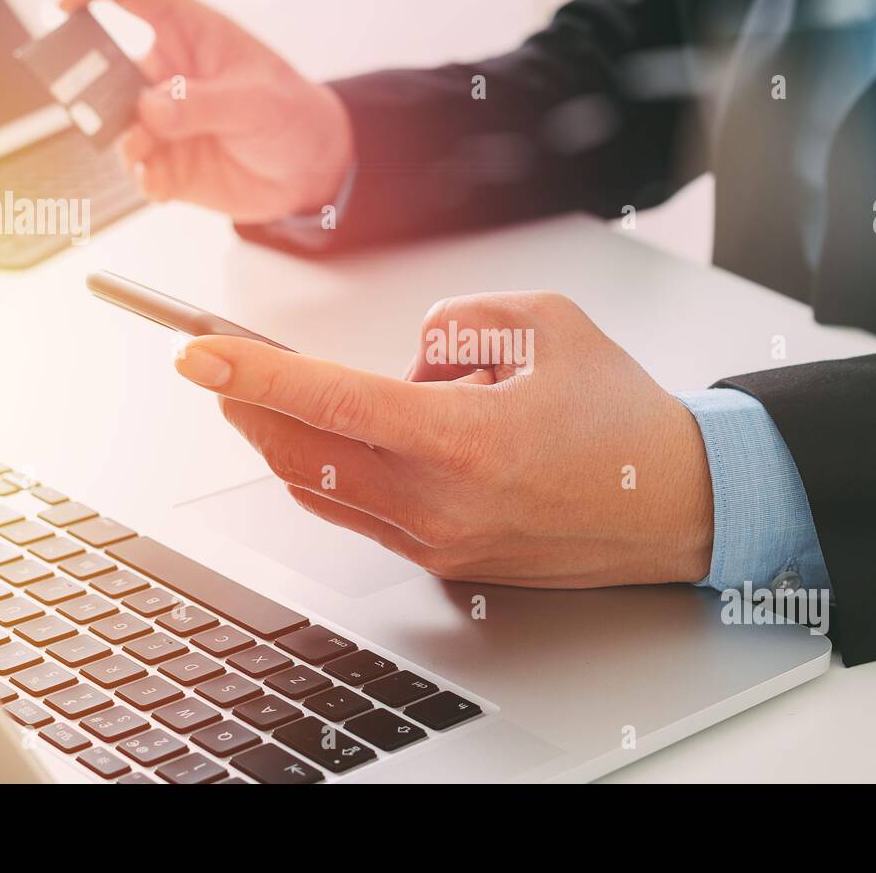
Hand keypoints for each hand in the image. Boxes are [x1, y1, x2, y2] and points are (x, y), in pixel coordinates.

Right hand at [60, 0, 352, 220]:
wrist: (311, 171)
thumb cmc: (292, 115)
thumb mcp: (258, 101)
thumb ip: (204, 104)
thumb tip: (149, 111)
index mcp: (187, 32)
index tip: (64, 3)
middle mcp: (164, 74)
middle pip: (103, 65)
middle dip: (89, 85)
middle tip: (97, 107)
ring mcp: (161, 120)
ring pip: (116, 125)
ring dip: (124, 140)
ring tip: (145, 156)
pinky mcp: (167, 163)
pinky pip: (138, 170)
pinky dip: (143, 179)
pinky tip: (158, 185)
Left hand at [173, 292, 713, 586]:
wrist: (675, 505)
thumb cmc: (625, 420)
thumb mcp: (548, 325)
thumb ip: (459, 319)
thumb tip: (411, 355)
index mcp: (466, 442)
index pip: (332, 405)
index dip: (255, 375)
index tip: (199, 354)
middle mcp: (441, 502)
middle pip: (304, 454)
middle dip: (250, 404)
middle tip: (221, 366)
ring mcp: (438, 539)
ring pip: (322, 489)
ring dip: (286, 439)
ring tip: (277, 393)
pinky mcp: (445, 557)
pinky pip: (358, 513)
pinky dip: (328, 471)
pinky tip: (331, 440)